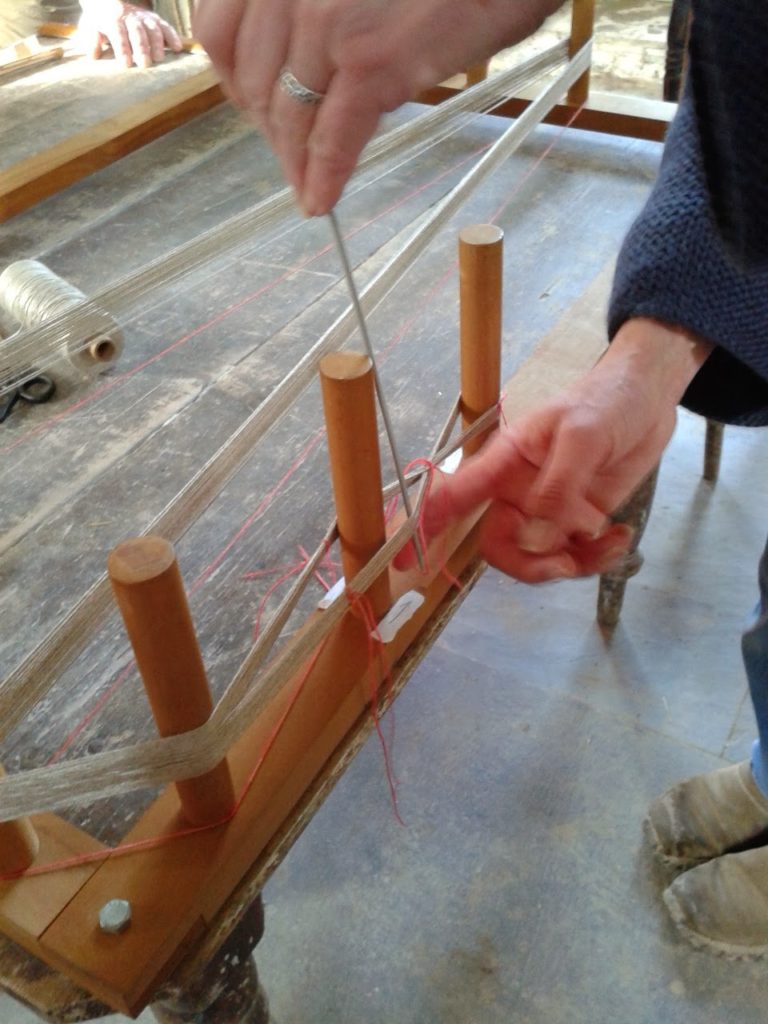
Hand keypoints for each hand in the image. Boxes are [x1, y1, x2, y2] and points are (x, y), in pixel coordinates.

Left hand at [78, 1, 181, 67]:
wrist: (106, 1)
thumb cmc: (99, 21)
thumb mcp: (89, 27)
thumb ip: (91, 40)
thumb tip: (94, 54)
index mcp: (111, 18)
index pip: (118, 33)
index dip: (122, 48)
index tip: (126, 64)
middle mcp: (129, 16)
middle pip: (137, 31)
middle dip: (142, 48)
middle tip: (145, 64)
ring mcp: (143, 17)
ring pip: (152, 28)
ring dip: (157, 43)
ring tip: (160, 59)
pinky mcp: (153, 19)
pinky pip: (165, 26)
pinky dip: (172, 36)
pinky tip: (177, 48)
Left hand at [193, 0, 561, 214]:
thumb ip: (308, 11)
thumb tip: (289, 72)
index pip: (219, 35)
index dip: (235, 85)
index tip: (254, 110)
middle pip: (252, 84)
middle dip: (270, 130)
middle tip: (290, 158)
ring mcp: (326, 22)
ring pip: (290, 117)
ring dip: (295, 162)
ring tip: (307, 187)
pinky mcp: (370, 62)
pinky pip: (333, 138)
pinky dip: (325, 177)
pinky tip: (321, 201)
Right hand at [397, 318, 712, 581]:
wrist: (650, 397)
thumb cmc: (607, 399)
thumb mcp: (581, 433)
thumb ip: (559, 484)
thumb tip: (541, 531)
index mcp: (503, 462)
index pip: (454, 497)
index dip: (427, 528)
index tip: (408, 562)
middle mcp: (517, 492)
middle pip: (499, 546)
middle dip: (530, 565)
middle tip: (566, 564)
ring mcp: (548, 509)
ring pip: (539, 557)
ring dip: (573, 563)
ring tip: (610, 540)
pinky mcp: (579, 520)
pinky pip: (574, 556)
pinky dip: (597, 557)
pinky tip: (619, 536)